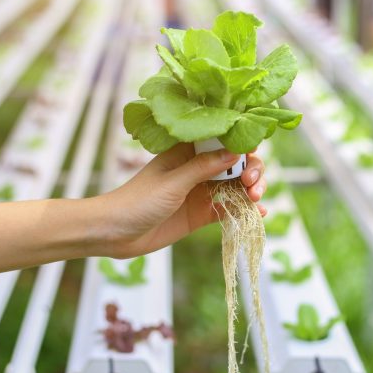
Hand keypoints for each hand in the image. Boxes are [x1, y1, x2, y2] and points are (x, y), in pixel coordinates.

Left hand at [98, 143, 266, 257]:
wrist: (115, 233)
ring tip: (256, 200)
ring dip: (251, 191)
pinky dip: (244, 211)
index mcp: (187, 151)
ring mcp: (200, 192)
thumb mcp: (173, 182)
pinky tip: (257, 215)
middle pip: (235, 163)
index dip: (241, 143)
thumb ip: (203, 168)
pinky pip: (228, 210)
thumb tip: (235, 152)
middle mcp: (197, 169)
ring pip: (235, 186)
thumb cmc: (137, 201)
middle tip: (251, 184)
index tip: (252, 152)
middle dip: (250, 170)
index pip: (221, 139)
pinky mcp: (200, 214)